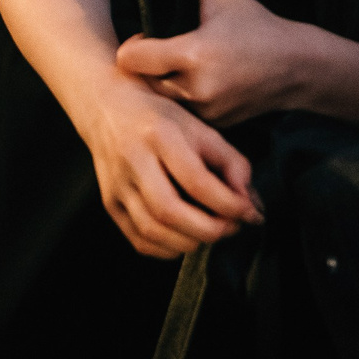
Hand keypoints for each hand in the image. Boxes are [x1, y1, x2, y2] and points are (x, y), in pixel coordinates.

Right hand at [72, 72, 261, 259]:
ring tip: (211, 231)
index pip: (196, 181)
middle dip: (210, 229)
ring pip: (153, 231)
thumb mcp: (200, 128)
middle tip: (232, 226)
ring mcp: (116, 185)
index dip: (229, 204)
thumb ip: (231, 163)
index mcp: (159, 134)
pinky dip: (168, 249)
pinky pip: (140, 241)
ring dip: (191, 241)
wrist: (107, 108)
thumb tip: (250, 206)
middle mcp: (132, 160)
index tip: (250, 213)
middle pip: (170, 211)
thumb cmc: (161, 118)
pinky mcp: (109, 203)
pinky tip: (185, 237)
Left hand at [114, 0, 320, 125]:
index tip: (148, 37)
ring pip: (163, 99)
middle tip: (161, 51)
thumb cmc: (257, 25)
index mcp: (193, 55)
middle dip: (147, 67)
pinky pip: (184, 113)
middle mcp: (196, 89)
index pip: (131, 59)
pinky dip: (184, 99)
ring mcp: (206, 111)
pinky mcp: (215, 124)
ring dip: (163, 84)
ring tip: (176, 66)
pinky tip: (195, 83)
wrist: (298, 66)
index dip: (134, 46)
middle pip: (143, 81)